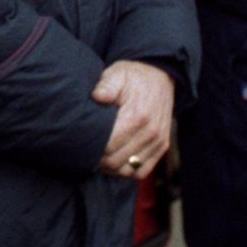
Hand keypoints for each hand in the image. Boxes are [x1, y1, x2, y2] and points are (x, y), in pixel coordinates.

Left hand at [92, 60, 173, 179]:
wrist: (160, 75)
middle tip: (89, 153)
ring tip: (100, 159)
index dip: (93, 149)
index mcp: (137, 116)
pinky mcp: (162, 146)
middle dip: (99, 161)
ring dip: (112, 168)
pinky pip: (143, 171)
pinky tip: (117, 161)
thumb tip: (96, 97)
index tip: (84, 144)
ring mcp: (158, 141)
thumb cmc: (133, 77)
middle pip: (117, 161)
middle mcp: (150, 132)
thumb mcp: (117, 74)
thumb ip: (106, 86)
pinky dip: (128, 171)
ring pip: (129, 170)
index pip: (109, 146)